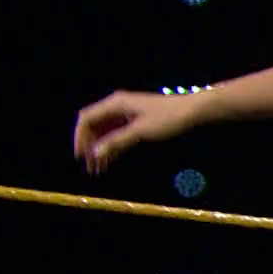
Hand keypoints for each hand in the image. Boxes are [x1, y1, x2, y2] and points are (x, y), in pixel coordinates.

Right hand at [73, 90, 199, 173]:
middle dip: (89, 146)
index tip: (80, 156)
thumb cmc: (168, 118)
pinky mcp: (135, 122)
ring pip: (104, 132)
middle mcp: (117, 106)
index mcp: (116, 103)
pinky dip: (111, 148)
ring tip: (98, 169)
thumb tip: (96, 153)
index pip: (87, 118)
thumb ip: (117, 141)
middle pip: (93, 126)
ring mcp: (126, 114)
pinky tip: (109, 162)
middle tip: (90, 167)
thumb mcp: (141, 131)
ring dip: (100, 150)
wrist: (192, 112)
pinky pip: (116, 135)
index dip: (80, 137)